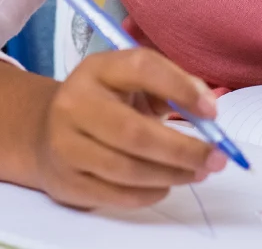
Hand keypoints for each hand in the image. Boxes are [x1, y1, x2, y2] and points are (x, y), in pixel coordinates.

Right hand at [32, 48, 228, 208]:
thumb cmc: (105, 105)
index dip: (180, 87)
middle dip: (183, 149)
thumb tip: (208, 110)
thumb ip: (170, 88)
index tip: (212, 112)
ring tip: (197, 173)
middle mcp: (74, 103)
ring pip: (127, 169)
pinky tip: (165, 185)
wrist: (45, 133)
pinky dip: (150, 193)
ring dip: (172, 175)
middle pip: (134, 132)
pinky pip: (117, 195)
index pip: (140, 67)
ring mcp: (65, 145)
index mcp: (96, 70)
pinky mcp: (67, 181)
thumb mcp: (131, 83)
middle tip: (216, 158)